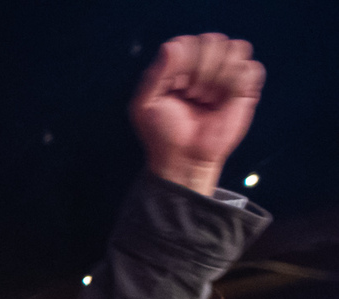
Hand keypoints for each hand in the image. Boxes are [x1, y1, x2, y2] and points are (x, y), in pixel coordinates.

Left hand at [130, 34, 263, 195]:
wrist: (184, 160)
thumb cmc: (162, 134)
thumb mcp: (144, 104)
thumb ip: (154, 74)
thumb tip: (172, 46)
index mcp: (178, 64)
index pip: (187, 42)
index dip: (182, 64)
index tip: (175, 88)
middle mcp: (203, 65)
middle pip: (213, 40)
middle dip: (200, 70)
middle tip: (191, 96)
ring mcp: (226, 75)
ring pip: (236, 48)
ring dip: (219, 76)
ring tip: (206, 99)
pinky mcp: (246, 88)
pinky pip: (251, 68)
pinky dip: (236, 84)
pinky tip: (224, 101)